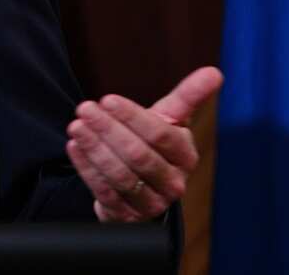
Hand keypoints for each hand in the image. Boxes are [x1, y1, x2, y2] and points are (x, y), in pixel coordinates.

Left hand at [65, 66, 222, 221]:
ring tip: (76, 127)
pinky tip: (74, 148)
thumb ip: (188, 96)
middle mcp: (173, 183)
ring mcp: (151, 202)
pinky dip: (86, 168)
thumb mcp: (171, 119)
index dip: (132, 117)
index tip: (107, 99)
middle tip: (84, 109)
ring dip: (94, 148)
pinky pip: (105, 192)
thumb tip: (214, 72)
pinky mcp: (128, 215)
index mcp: (186, 156)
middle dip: (108, 130)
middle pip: (138, 155)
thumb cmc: (156, 144)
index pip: (160, 135)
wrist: (142, 184)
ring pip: (120, 175)